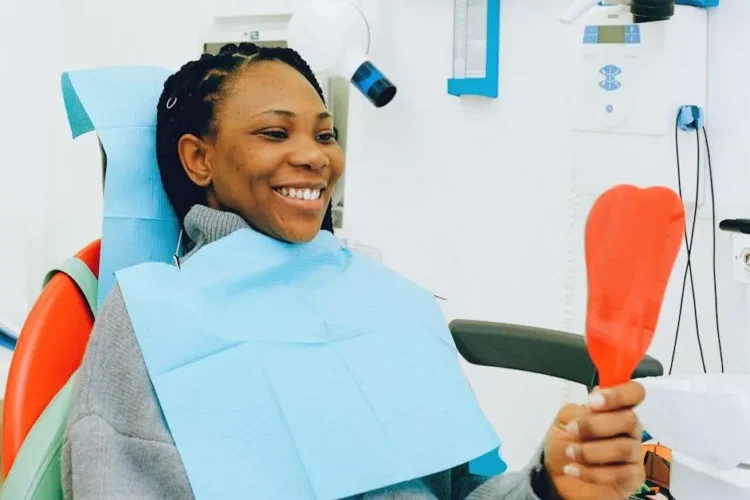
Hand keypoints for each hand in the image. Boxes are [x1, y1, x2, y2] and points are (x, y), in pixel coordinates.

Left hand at [542, 381, 645, 499]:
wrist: (557, 476)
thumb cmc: (565, 443)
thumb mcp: (564, 420)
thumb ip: (580, 410)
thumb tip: (593, 407)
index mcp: (615, 408)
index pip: (634, 392)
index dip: (618, 394)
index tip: (593, 401)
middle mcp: (629, 429)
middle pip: (630, 420)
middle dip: (596, 425)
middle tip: (572, 429)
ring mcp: (633, 453)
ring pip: (624, 448)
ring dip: (591, 451)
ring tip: (570, 453)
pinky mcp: (632, 477)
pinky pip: (620, 474)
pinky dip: (591, 472)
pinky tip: (573, 469)